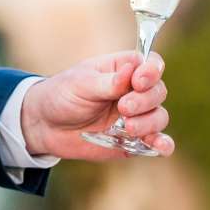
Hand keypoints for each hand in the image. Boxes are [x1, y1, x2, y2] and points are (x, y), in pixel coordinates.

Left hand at [21, 50, 172, 159]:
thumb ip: (109, 81)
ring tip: (127, 127)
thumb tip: (132, 69)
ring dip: (149, 122)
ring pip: (159, 116)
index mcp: (123, 69)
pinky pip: (155, 142)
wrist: (46, 126)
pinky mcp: (133, 140)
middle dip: (145, 100)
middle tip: (123, 107)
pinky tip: (161, 146)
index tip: (138, 81)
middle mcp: (134, 91)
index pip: (150, 64)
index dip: (151, 71)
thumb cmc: (62, 95)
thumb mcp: (81, 84)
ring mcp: (136, 116)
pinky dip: (163, 144)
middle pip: (158, 91)